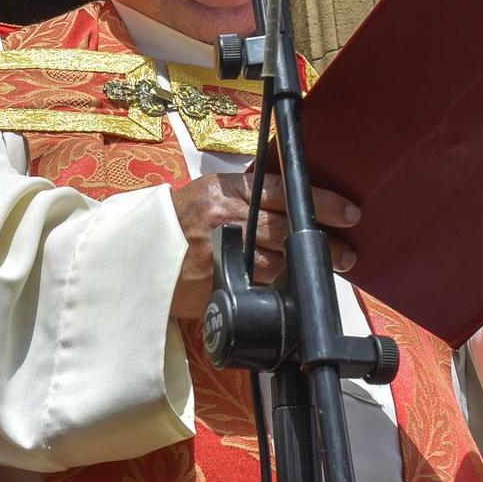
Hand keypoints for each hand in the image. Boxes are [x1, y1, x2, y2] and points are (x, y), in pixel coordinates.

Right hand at [169, 172, 359, 317]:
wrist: (134, 253)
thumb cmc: (175, 221)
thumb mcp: (207, 194)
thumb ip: (244, 195)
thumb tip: (290, 199)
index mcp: (225, 191)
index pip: (283, 192)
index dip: (320, 202)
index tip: (348, 213)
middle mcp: (225, 219)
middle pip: (286, 230)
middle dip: (323, 242)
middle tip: (347, 253)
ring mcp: (220, 253)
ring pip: (277, 262)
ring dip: (307, 268)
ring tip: (330, 269)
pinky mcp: (216, 282)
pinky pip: (257, 287)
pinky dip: (278, 289)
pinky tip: (294, 290)